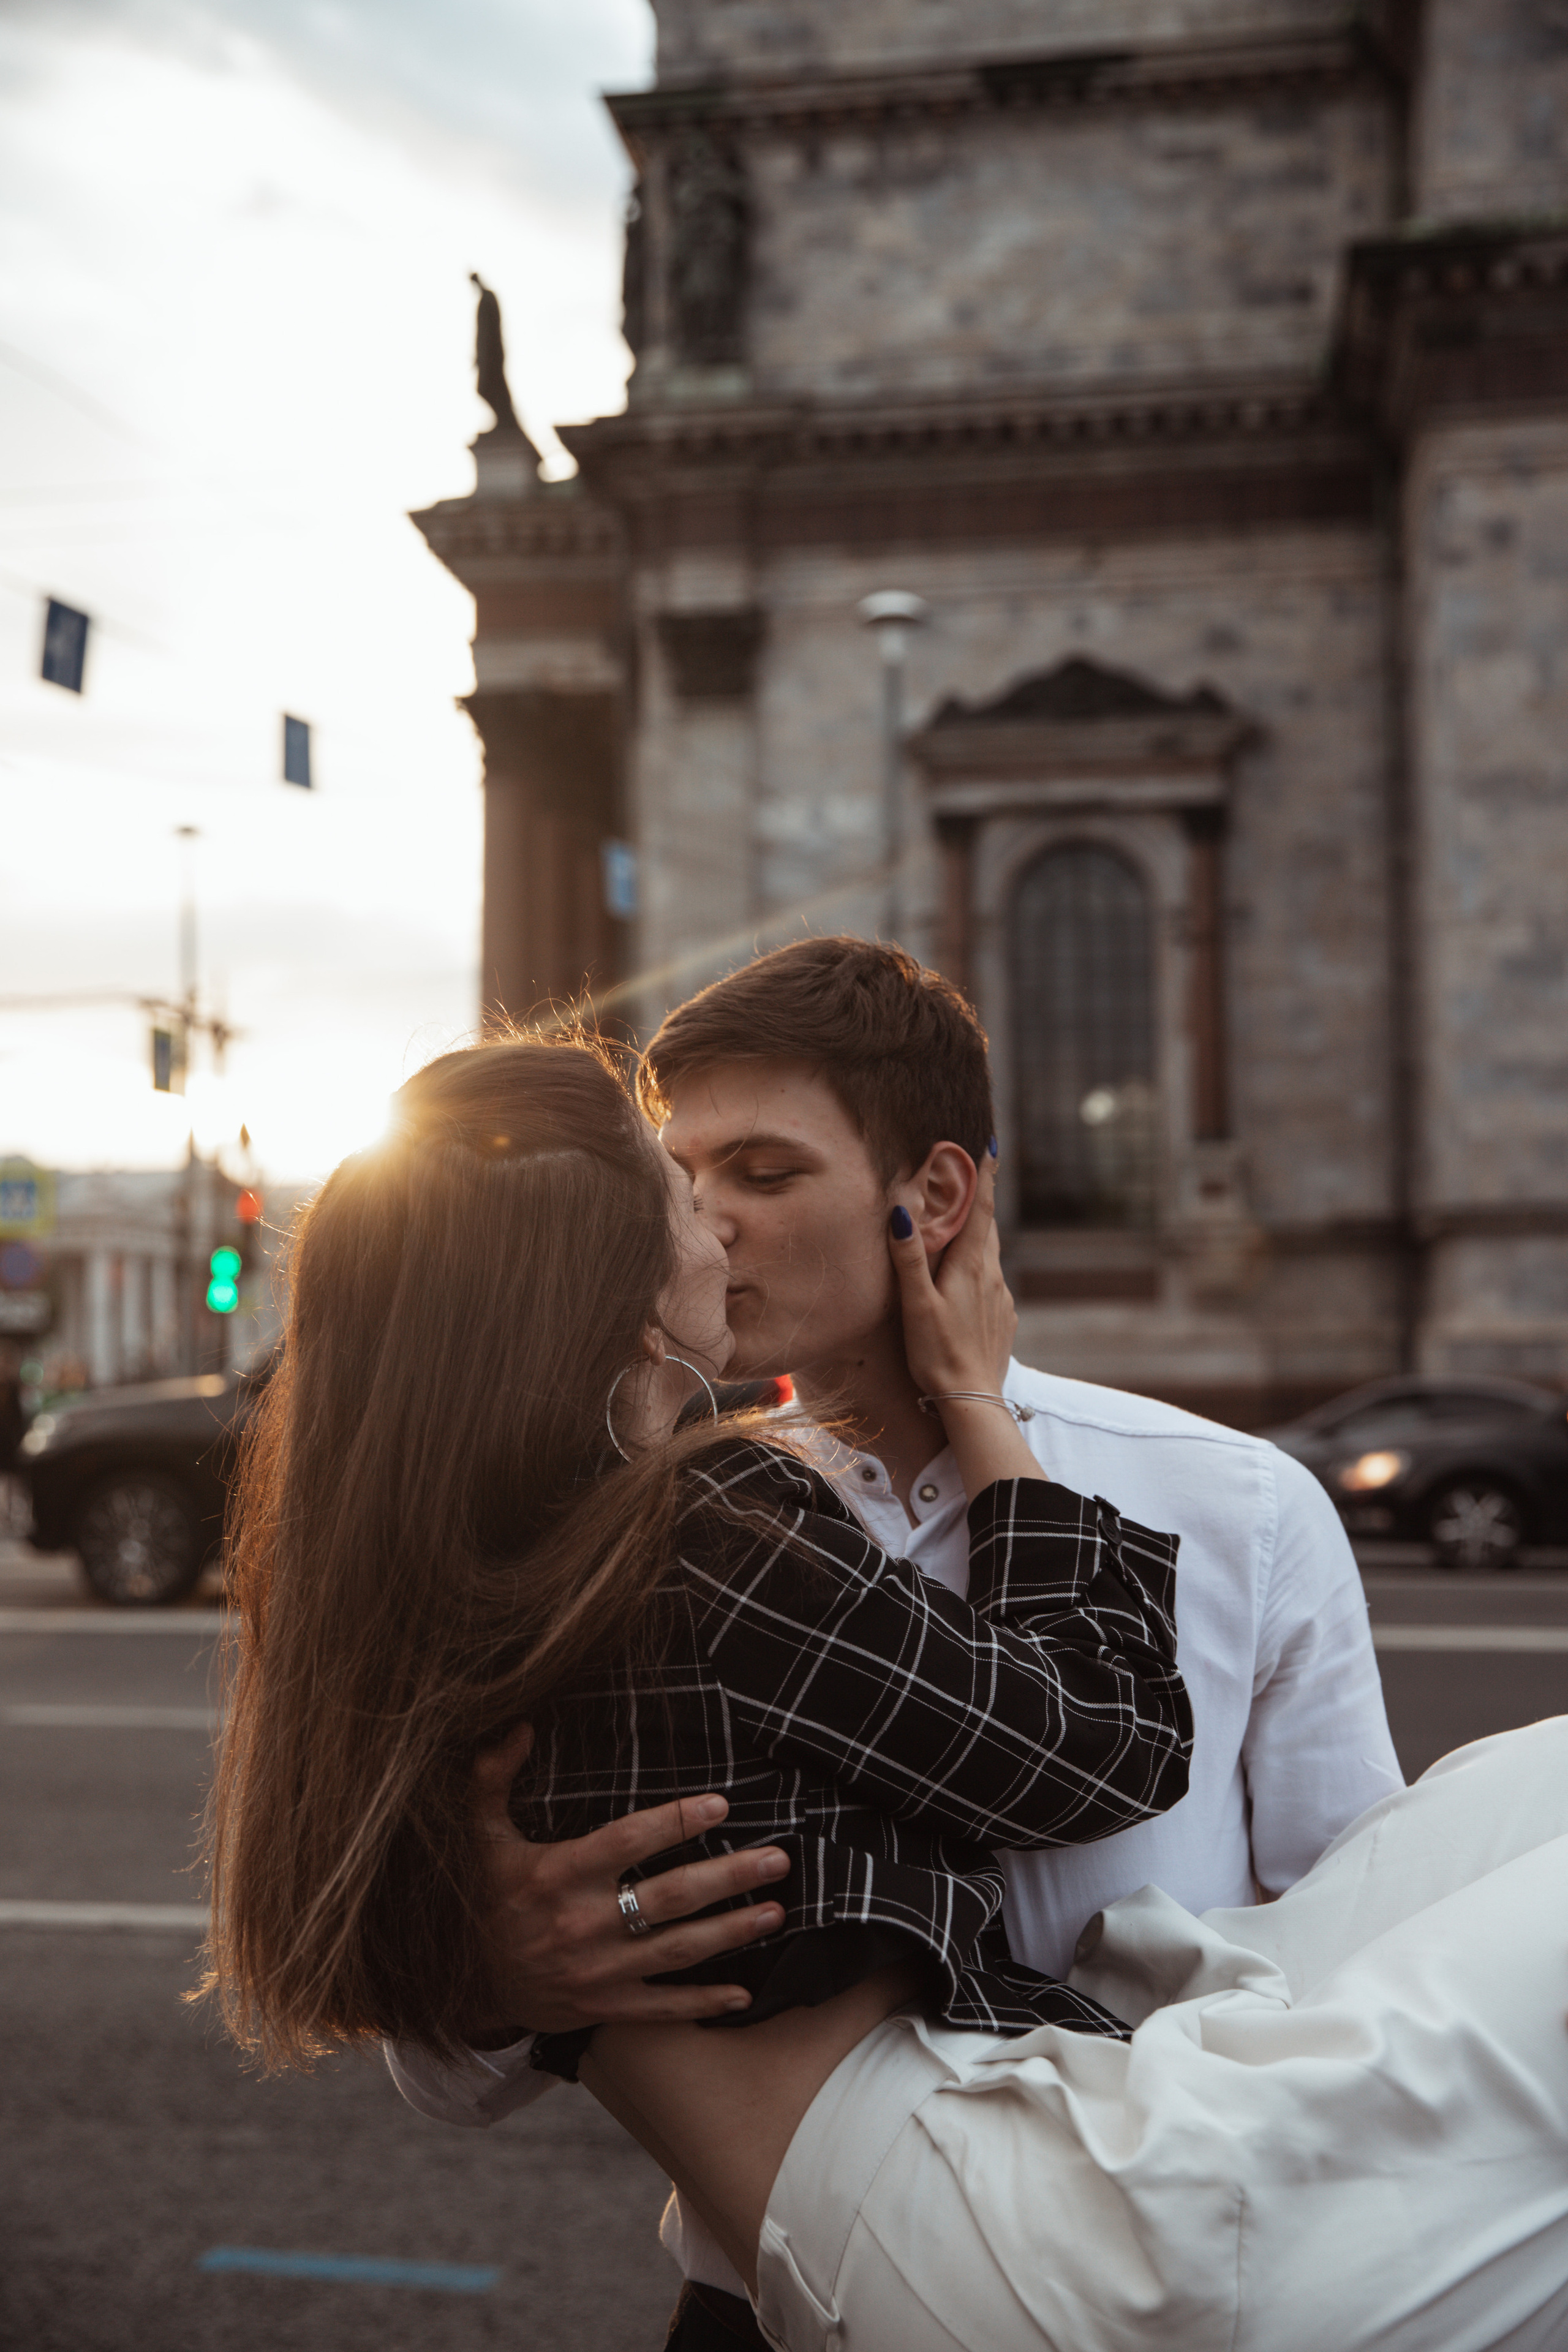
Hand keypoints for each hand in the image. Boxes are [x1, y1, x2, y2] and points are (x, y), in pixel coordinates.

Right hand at [465, 1723, 789, 2038]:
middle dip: (730, 1877)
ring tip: (777, 1912)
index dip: (675, 1822)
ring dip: (733, 1932)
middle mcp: (583, 1924)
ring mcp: (597, 1972)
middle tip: (778, 1860)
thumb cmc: (476, 1898)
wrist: (455, 1986)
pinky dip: (704, 2000)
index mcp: (558, 1875)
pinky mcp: (600, 2008)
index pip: (628, 1841)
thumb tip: (518, 1724)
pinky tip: (743, 1993)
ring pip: (678, 1950)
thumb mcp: (474, 1835)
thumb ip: (491, 1777)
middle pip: (671, 1897)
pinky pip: (661, 2007)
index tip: (721, 1806)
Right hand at [889, 1153, 1016, 1403]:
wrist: (973, 1400)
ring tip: (962, 1224)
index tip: (990, 1145)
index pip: (981, 1210)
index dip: (984, 1176)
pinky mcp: (1003, 1319)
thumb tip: (903, 1210)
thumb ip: (909, 1258)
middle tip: (971, 1175)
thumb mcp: (917, 1304)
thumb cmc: (938, 1353)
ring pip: (989, 1255)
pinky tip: (965, 1281)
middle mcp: (992, 1276)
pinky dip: (979, 1268)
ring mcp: (1001, 1298)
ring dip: (978, 1235)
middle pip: (987, 1228)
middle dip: (979, 1200)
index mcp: (970, 1267)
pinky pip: (991, 1282)